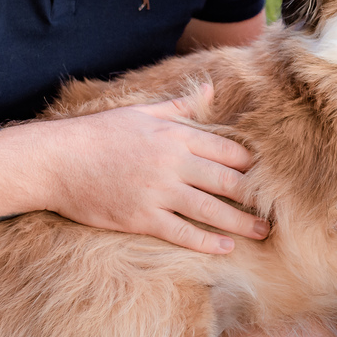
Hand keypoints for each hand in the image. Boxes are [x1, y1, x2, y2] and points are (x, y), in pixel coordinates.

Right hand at [43, 84, 269, 253]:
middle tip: (278, 210)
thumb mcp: (142, 112)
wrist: (58, 160)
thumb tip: (212, 88)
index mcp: (175, 135)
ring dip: (241, 224)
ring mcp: (157, 192)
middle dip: (255, 197)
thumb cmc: (99, 133)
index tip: (270, 175)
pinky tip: (225, 248)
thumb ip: (181, 106)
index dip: (253, 165)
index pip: (227, 150)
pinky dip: (206, 242)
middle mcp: (172, 163)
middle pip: (227, 181)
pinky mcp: (141, 217)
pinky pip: (181, 233)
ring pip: (210, 210)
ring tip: (262, 233)